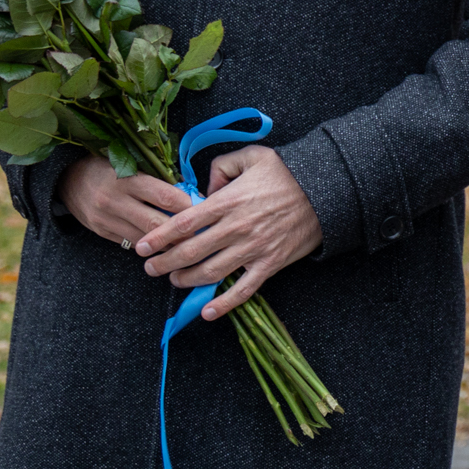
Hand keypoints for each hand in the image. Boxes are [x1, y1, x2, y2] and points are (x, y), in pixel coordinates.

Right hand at [56, 155, 192, 249]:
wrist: (67, 179)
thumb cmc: (106, 166)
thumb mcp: (129, 163)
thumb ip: (155, 178)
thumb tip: (188, 193)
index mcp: (126, 178)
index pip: (165, 196)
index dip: (188, 205)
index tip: (203, 208)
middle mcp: (115, 201)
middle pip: (156, 223)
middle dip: (181, 231)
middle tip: (201, 232)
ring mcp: (106, 219)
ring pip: (144, 239)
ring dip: (167, 242)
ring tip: (187, 242)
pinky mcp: (101, 232)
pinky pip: (131, 243)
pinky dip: (149, 245)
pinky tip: (163, 244)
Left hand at [132, 145, 325, 319]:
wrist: (326, 190)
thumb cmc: (286, 172)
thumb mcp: (251, 156)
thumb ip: (220, 167)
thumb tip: (203, 188)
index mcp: (228, 201)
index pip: (184, 223)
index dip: (158, 237)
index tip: (141, 247)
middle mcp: (236, 228)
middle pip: (191, 251)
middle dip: (165, 263)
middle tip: (150, 268)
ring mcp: (253, 248)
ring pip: (211, 272)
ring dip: (187, 280)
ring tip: (174, 280)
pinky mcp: (270, 264)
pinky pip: (244, 289)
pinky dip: (224, 304)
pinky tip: (207, 312)